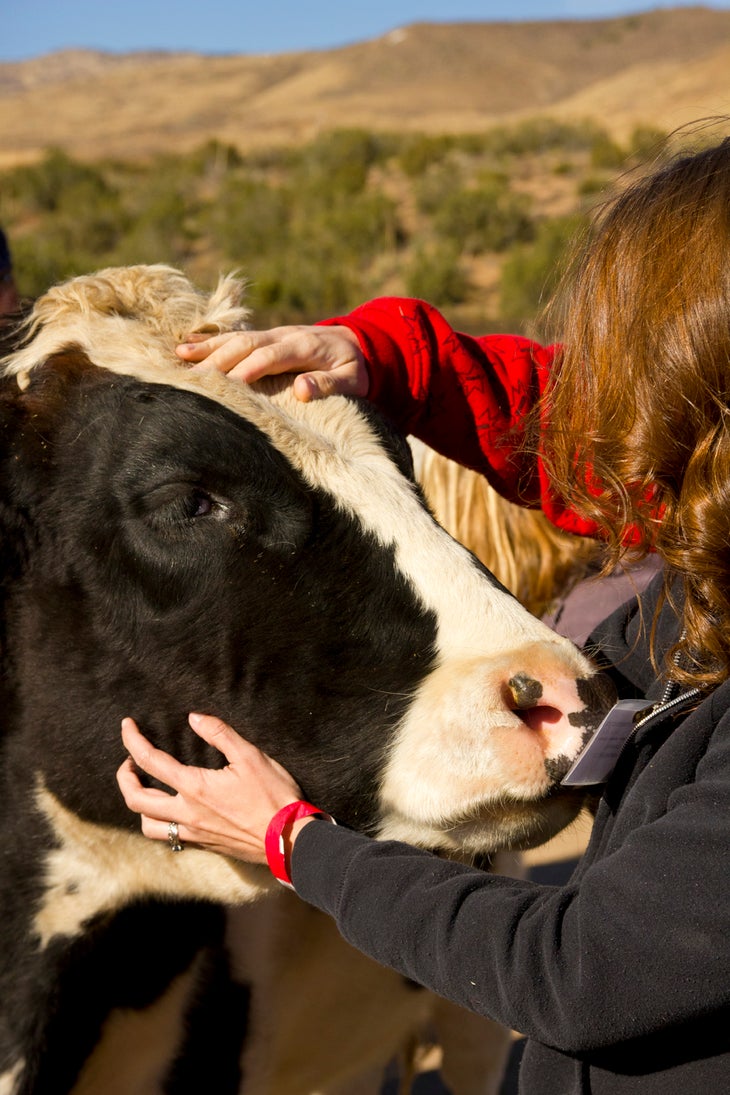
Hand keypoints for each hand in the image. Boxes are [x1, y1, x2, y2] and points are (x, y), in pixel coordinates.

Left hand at [117, 713, 303, 862]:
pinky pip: (168, 837)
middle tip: (129, 761)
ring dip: (139, 804)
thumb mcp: (251, 756)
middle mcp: (187, 813)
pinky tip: (170, 810)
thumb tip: (194, 717)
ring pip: (147, 825)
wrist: (290, 840)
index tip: (127, 726)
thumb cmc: (274, 796)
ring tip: (145, 788)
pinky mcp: (204, 845)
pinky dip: (159, 821)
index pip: (150, 761)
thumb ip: (220, 734)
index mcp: (195, 787)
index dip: (133, 741)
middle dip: (124, 777)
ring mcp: (194, 833)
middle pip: (136, 799)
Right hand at [175, 325, 369, 401]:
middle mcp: (284, 335)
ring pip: (236, 338)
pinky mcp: (266, 338)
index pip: (270, 356)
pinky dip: (211, 342)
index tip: (228, 387)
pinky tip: (186, 347)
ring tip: (180, 360)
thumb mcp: (353, 380)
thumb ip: (329, 384)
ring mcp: (273, 334)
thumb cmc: (356, 368)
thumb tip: (302, 390)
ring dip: (208, 349)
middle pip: (246, 344)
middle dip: (218, 360)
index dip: (248, 370)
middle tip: (193, 380)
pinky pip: (235, 337)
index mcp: (305, 346)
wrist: (360, 342)